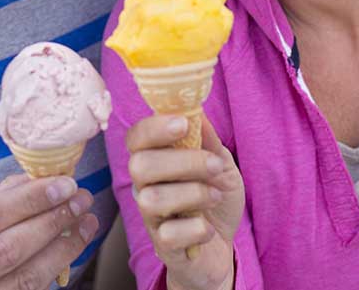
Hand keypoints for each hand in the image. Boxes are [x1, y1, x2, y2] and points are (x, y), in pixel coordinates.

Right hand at [0, 174, 98, 289]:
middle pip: (6, 250)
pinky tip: (68, 250)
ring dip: (62, 248)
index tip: (62, 183)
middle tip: (80, 199)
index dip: (27, 201)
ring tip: (85, 223)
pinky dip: (52, 271)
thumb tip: (33, 180)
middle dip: (51, 221)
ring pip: (23, 279)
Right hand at [127, 113, 243, 289]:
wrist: (223, 246)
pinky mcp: (162, 245)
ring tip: (215, 196)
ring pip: (151, 199)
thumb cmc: (215, 198)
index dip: (153, 128)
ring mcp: (151, 217)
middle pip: (139, 165)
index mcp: (155, 160)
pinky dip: (196, 228)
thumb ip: (208, 140)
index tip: (183, 124)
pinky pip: (168, 234)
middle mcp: (145, 186)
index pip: (136, 138)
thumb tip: (198, 111)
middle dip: (182, 161)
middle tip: (213, 165)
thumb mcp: (220, 164)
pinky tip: (208, 228)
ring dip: (192, 194)